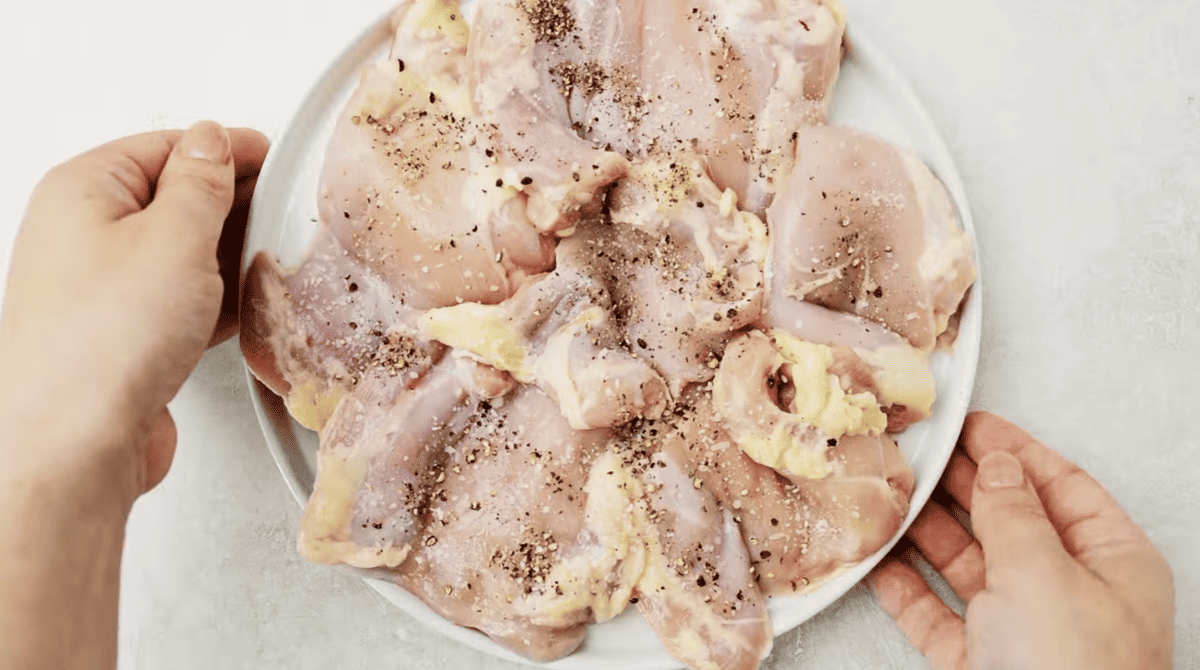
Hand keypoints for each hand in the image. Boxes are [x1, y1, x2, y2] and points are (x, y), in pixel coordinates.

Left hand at [0, 121, 268, 497]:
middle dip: (231, 205)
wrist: (74, 446)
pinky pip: (178, 301)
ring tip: (269, 263)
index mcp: (83, 190)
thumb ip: (202, 182)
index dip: (225, 149)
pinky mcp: (121, 337)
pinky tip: (246, 308)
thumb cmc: (104, 344)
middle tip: (280, 214)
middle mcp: (82, 235)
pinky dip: (215, 300)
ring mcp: (100, 289)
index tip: (272, 158)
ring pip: (179, 253)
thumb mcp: (175, 237)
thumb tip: (212, 145)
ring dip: (227, 257)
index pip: (167, 145)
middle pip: (172, 198)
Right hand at [871, 411, 1174, 669]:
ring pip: (968, 565)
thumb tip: (996, 464)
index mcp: (1111, 563)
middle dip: (961, 485)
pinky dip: (906, 587)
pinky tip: (879, 560)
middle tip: (918, 450)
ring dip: (926, 532)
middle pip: (1009, 521)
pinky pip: (938, 613)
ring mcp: (1024, 631)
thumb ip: (1012, 512)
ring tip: (889, 494)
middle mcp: (1071, 593)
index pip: (1061, 487)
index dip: (1014, 451)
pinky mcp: (981, 664)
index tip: (970, 422)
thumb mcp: (1043, 575)